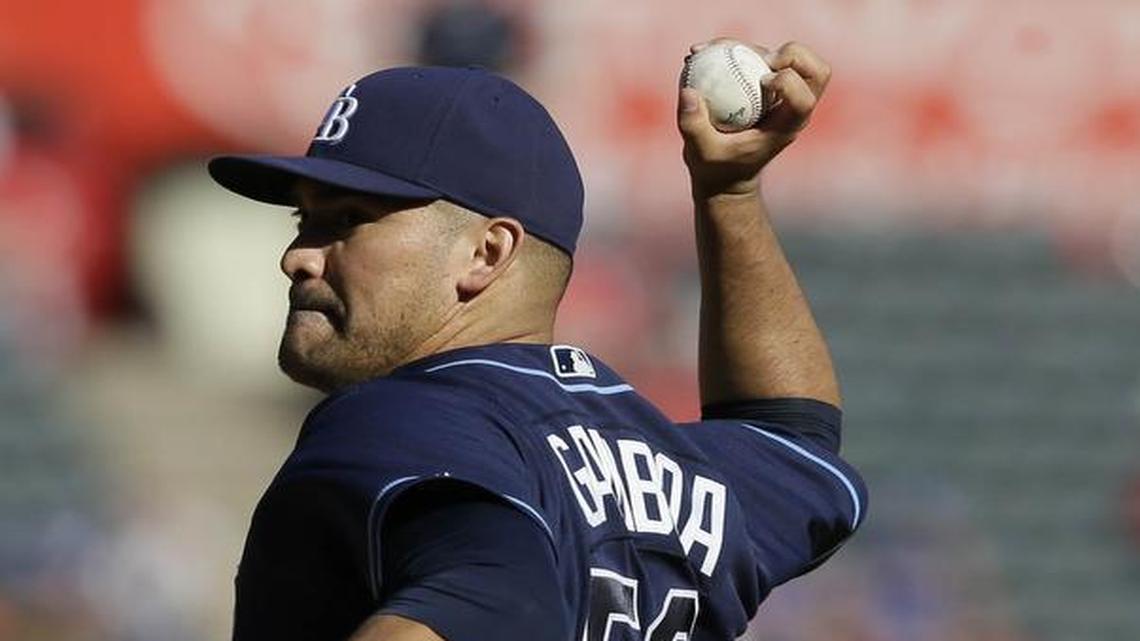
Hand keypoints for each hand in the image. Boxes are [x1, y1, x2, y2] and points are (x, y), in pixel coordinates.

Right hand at [678, 40, 830, 197]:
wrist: (725, 175)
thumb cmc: (716, 169)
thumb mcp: (700, 153)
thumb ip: (693, 125)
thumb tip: (689, 91)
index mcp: (784, 128)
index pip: (804, 99)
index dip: (788, 81)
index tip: (761, 81)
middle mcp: (790, 109)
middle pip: (817, 72)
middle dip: (793, 55)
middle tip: (759, 60)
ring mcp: (782, 96)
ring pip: (792, 57)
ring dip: (757, 47)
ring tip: (715, 49)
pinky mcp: (766, 87)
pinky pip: (763, 58)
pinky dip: (740, 49)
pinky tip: (706, 51)